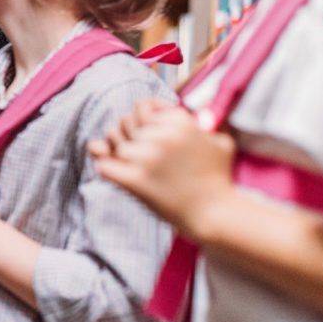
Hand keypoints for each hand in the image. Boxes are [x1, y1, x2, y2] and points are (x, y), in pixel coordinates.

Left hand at [88, 98, 236, 239]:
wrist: (217, 215)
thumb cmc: (217, 178)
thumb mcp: (218, 142)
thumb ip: (198, 121)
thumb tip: (166, 108)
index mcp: (180, 122)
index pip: (142, 106)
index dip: (142, 118)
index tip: (149, 131)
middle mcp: (163, 136)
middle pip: (125, 122)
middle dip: (129, 134)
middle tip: (142, 151)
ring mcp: (148, 158)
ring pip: (115, 143)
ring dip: (119, 153)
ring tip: (135, 165)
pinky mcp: (137, 181)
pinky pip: (104, 166)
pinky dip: (106, 168)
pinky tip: (117, 174)